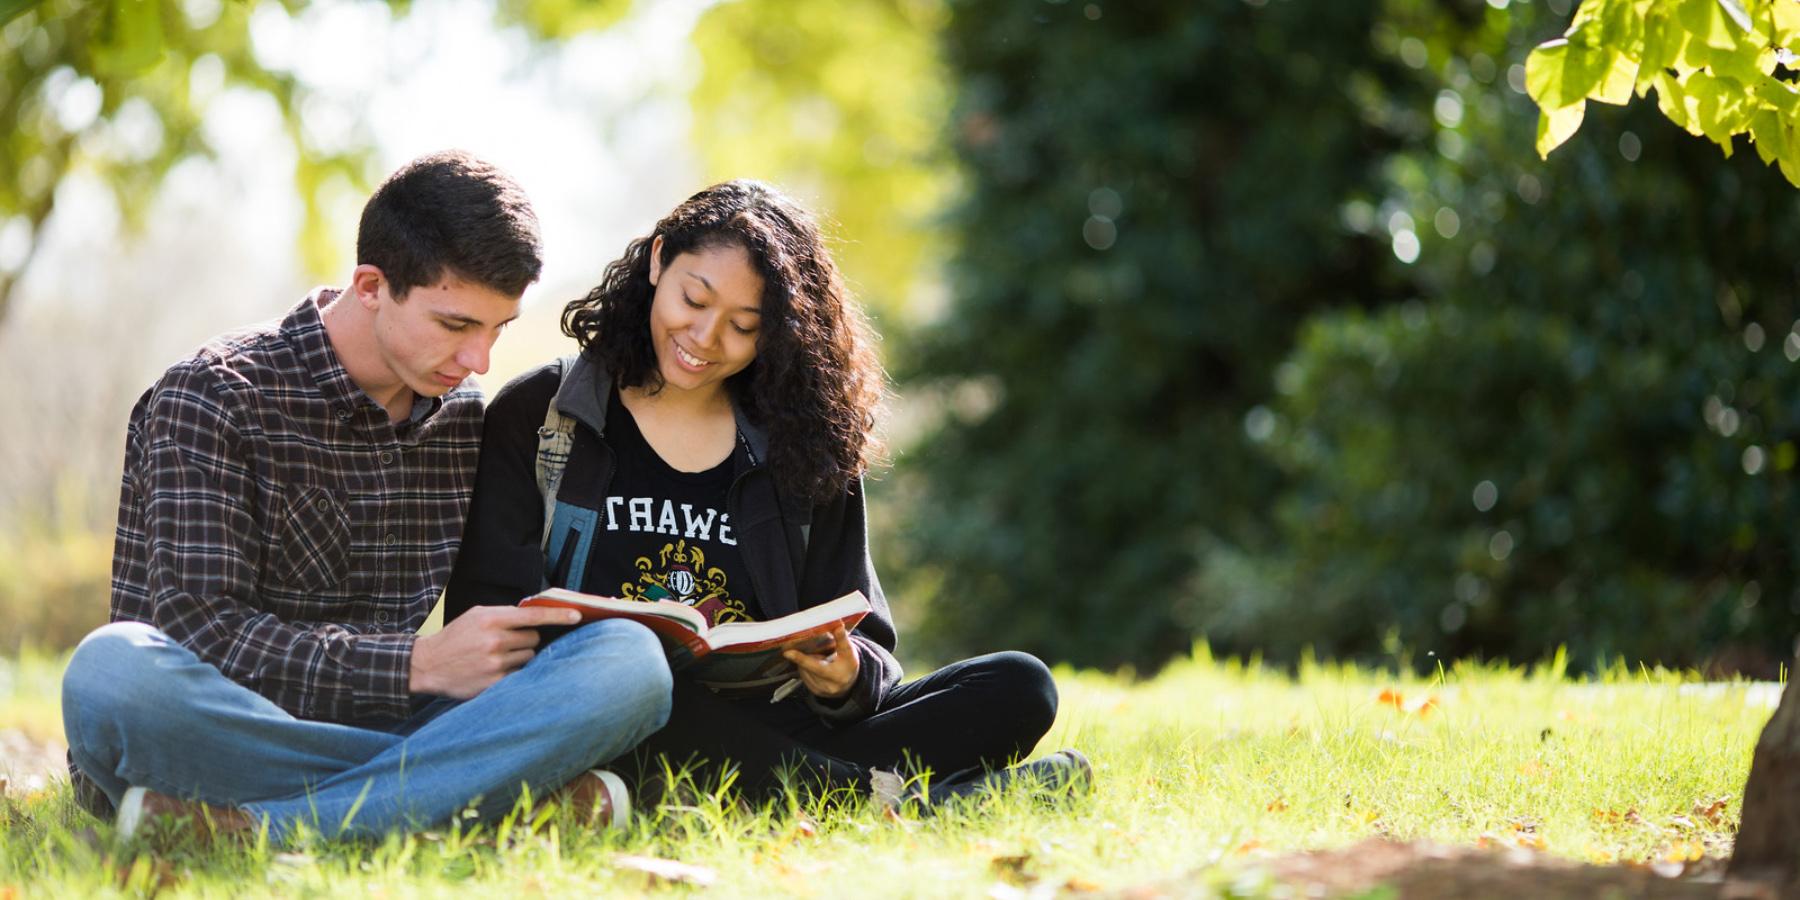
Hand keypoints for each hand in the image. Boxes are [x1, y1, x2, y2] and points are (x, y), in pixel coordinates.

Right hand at [411, 605, 580, 698]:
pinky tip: (494, 669)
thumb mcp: (476, 616)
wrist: (428, 664)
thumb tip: (537, 616)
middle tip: (507, 642)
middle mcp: (495, 640)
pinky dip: (512, 672)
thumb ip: (505, 615)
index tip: (578, 615)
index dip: (559, 615)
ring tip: (496, 657)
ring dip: (519, 657)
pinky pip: (519, 675)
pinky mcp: (494, 683)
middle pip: (534, 639)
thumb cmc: (456, 637)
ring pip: (528, 657)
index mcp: (491, 619)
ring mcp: (495, 663)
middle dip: (526, 640)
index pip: (534, 616)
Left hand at [781, 624, 859, 699]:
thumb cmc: (849, 664)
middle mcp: (828, 686)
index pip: (817, 667)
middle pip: (807, 667)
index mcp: (837, 675)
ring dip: (806, 661)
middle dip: (806, 655)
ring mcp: (820, 690)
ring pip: (803, 670)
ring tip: (819, 658)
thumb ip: (842, 639)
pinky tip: (816, 665)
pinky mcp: (814, 692)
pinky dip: (806, 668)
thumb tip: (837, 625)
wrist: (850, 683)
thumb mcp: (848, 651)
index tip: (787, 652)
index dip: (801, 659)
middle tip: (807, 648)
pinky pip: (803, 676)